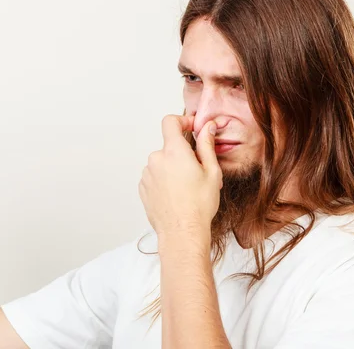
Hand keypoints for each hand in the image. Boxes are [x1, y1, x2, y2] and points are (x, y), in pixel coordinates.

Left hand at [138, 115, 221, 236]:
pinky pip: (154, 176)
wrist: (182, 232)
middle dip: (182, 154)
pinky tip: (176, 195)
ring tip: (187, 188)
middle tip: (197, 172)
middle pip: (169, 146)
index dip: (182, 121)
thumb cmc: (199, 205)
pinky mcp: (143, 187)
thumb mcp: (211, 172)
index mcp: (173, 151)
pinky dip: (164, 180)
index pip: (170, 122)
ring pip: (162, 163)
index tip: (192, 127)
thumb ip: (206, 145)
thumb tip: (207, 127)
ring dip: (172, 168)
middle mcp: (156, 159)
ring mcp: (147, 174)